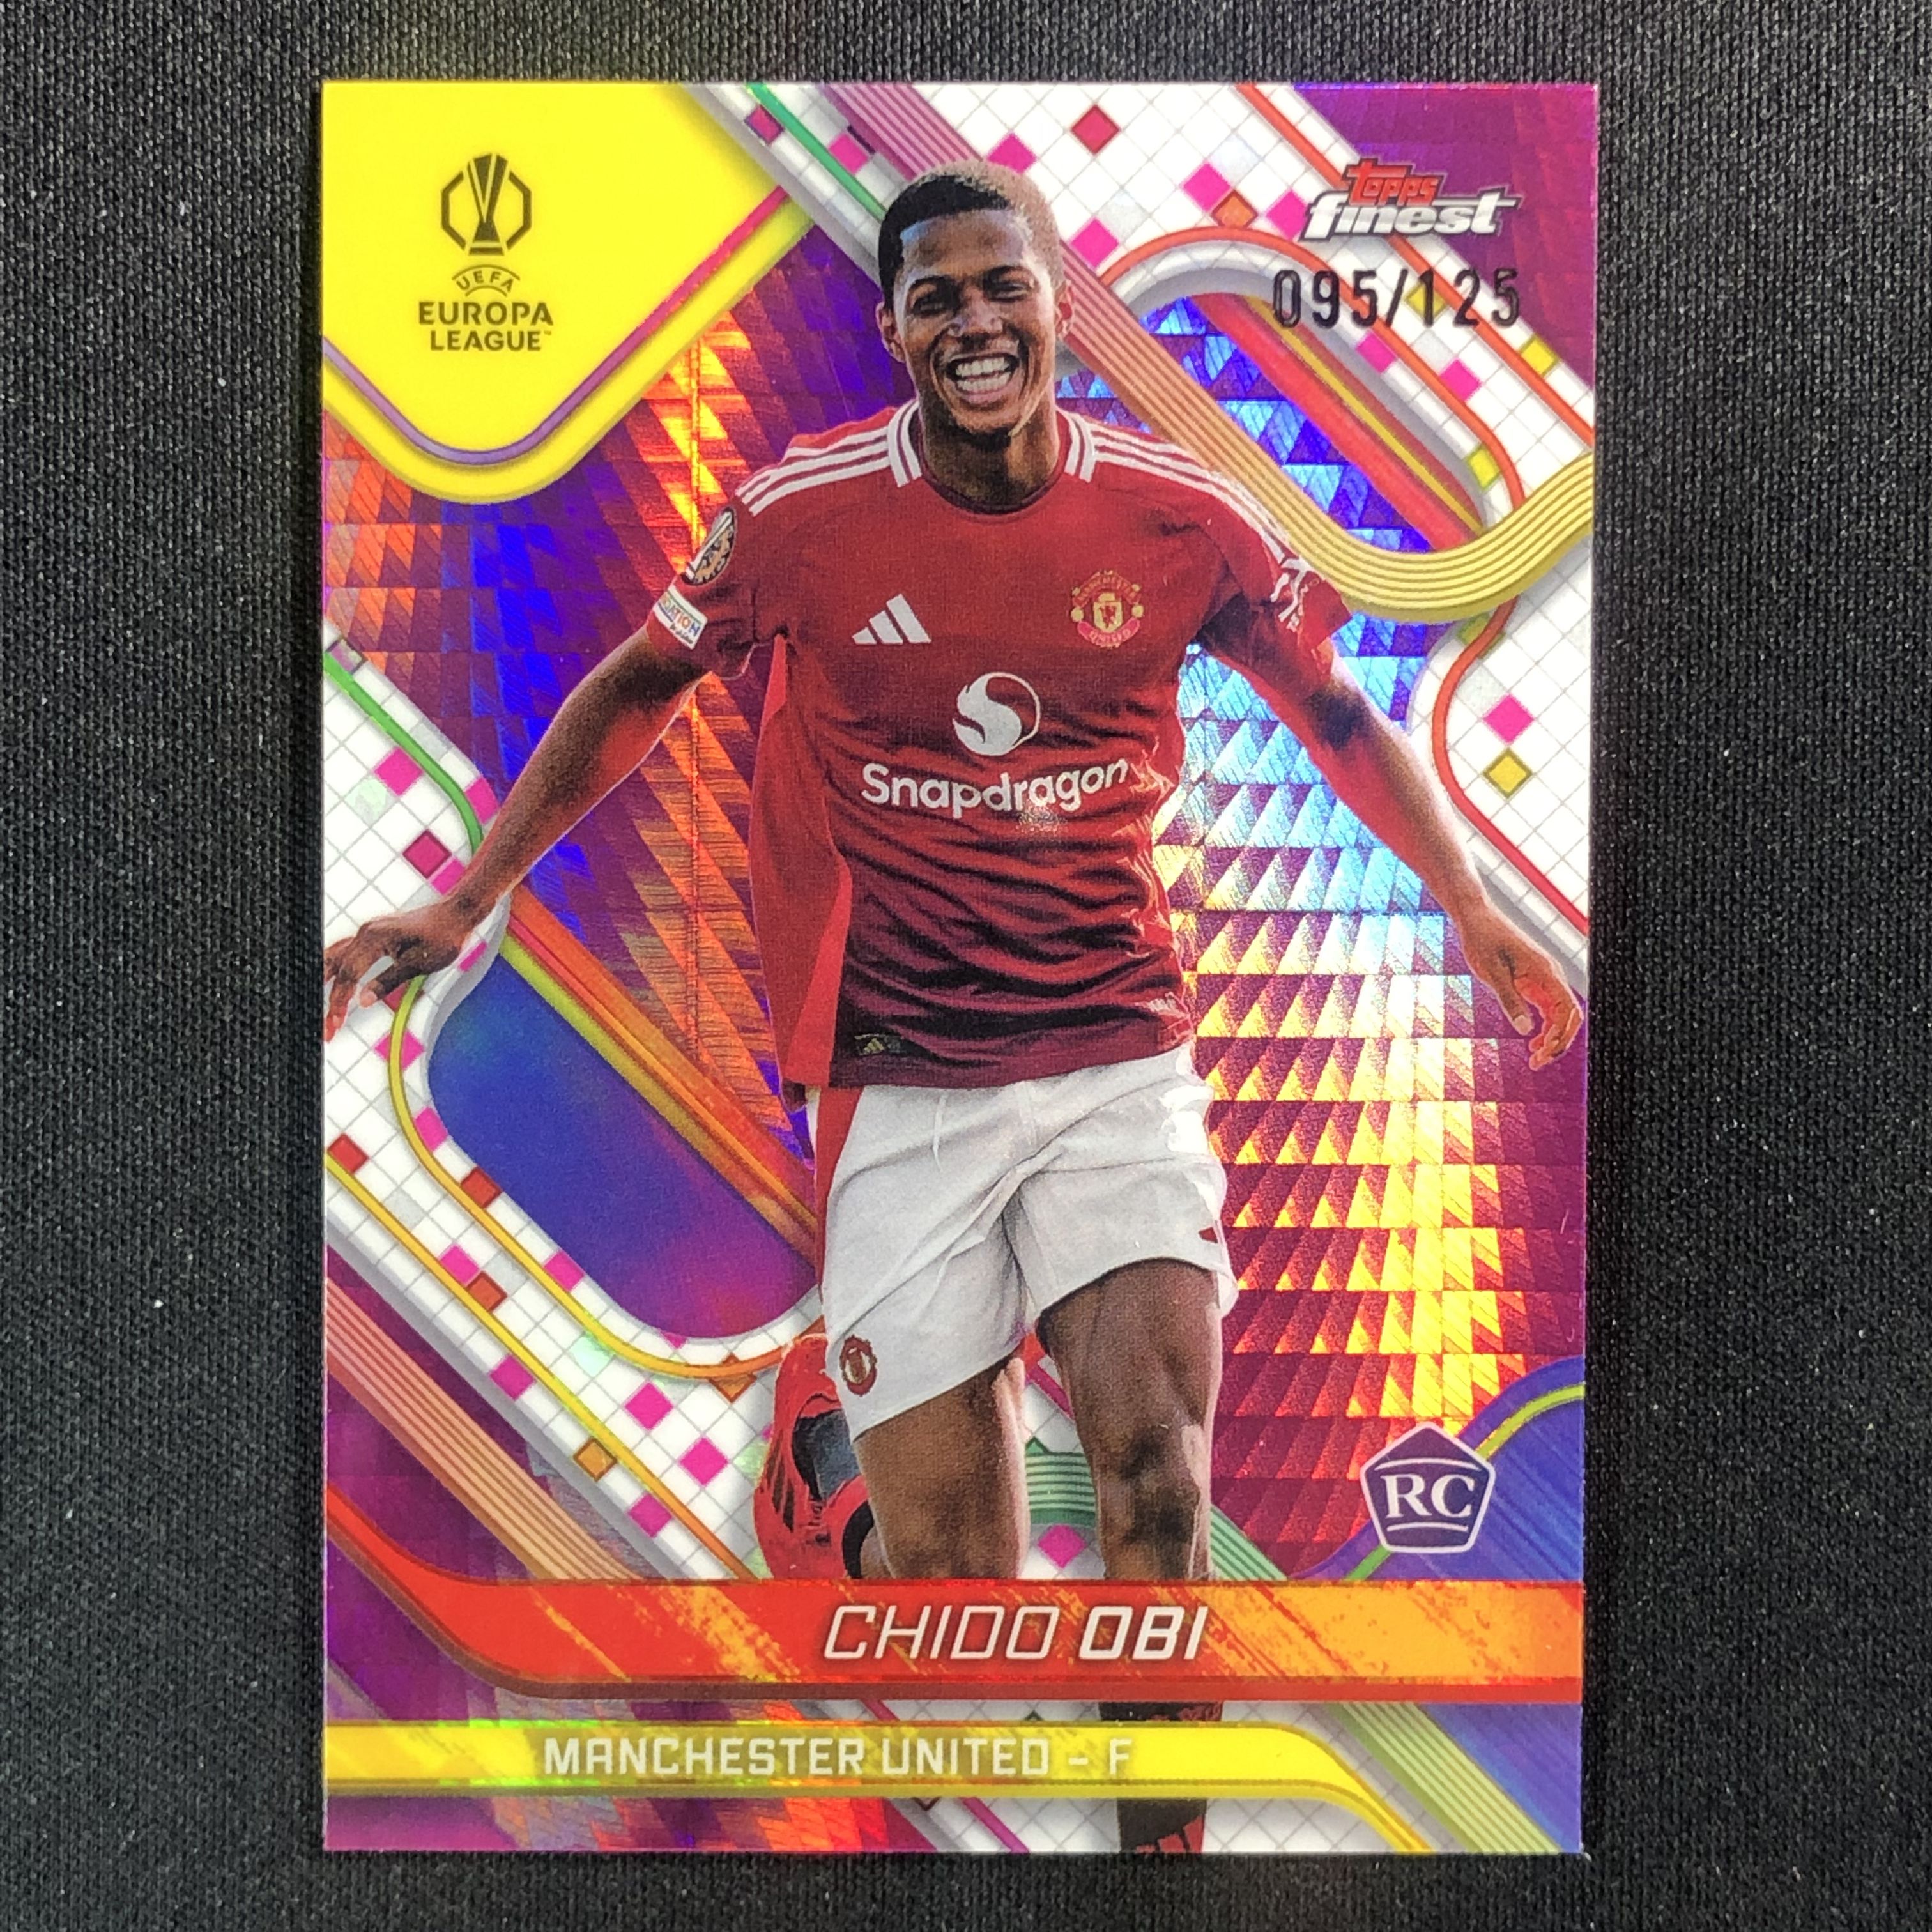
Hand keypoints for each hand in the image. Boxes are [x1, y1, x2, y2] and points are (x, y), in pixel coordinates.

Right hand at [323, 898, 479, 1041]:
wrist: (456, 914)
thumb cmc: (443, 937)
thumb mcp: (418, 964)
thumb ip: (388, 981)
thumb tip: (362, 1001)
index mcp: (373, 938)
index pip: (347, 975)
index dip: (338, 1002)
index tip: (334, 1024)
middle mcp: (365, 932)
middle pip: (337, 968)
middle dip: (329, 998)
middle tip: (326, 1026)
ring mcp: (368, 931)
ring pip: (335, 956)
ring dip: (325, 981)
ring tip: (318, 1006)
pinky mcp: (373, 934)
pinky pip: (346, 951)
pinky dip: (336, 967)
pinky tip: (330, 979)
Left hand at [1453, 901, 1582, 1069]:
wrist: (1476, 919)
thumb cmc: (1483, 942)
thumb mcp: (1492, 973)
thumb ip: (1509, 1001)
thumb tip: (1525, 1030)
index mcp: (1546, 972)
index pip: (1567, 1010)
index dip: (1560, 1035)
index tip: (1541, 1052)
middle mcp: (1551, 976)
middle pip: (1569, 1016)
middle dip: (1558, 1042)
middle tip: (1537, 1063)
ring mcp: (1544, 979)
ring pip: (1560, 1015)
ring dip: (1552, 1038)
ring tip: (1535, 1060)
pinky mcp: (1534, 982)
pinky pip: (1548, 1009)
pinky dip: (1544, 1028)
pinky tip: (1532, 1043)